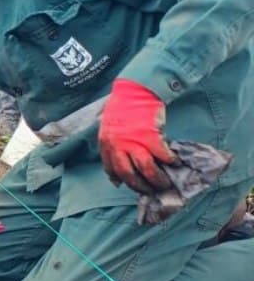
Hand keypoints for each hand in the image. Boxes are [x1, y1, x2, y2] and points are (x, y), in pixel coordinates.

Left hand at [99, 79, 177, 193]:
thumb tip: (117, 167)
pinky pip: (162, 155)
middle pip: (127, 174)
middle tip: (150, 190)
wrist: (135, 89)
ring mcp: (134, 141)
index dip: (120, 179)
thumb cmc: (123, 106)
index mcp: (106, 143)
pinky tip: (174, 162)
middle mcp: (117, 145)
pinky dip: (169, 161)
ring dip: (156, 179)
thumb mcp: (109, 127)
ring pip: (145, 169)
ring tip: (164, 183)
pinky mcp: (151, 136)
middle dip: (139, 186)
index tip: (127, 185)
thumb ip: (113, 145)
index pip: (110, 168)